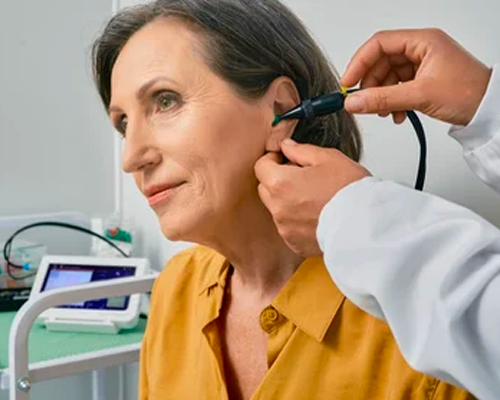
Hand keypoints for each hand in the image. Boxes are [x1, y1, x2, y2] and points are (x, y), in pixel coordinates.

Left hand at [255, 139, 370, 256]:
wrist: (365, 224)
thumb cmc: (349, 190)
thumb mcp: (328, 158)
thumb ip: (301, 150)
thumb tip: (287, 147)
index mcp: (281, 183)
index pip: (260, 167)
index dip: (272, 160)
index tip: (285, 159)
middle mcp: (278, 208)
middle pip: (265, 188)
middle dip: (278, 180)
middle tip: (302, 177)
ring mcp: (285, 228)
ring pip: (276, 208)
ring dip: (287, 201)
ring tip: (314, 198)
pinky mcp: (294, 242)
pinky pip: (287, 226)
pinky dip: (296, 220)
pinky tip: (316, 214)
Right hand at [341, 28, 491, 125]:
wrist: (491, 110)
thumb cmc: (469, 93)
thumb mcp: (420, 96)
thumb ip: (383, 99)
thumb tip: (354, 101)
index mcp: (422, 41)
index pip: (379, 44)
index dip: (359, 62)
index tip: (348, 82)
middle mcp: (421, 49)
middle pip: (381, 61)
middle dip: (370, 84)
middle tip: (363, 102)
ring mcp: (422, 65)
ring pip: (388, 76)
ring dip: (381, 96)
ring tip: (384, 112)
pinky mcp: (424, 80)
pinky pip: (397, 87)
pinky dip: (392, 101)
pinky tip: (396, 114)